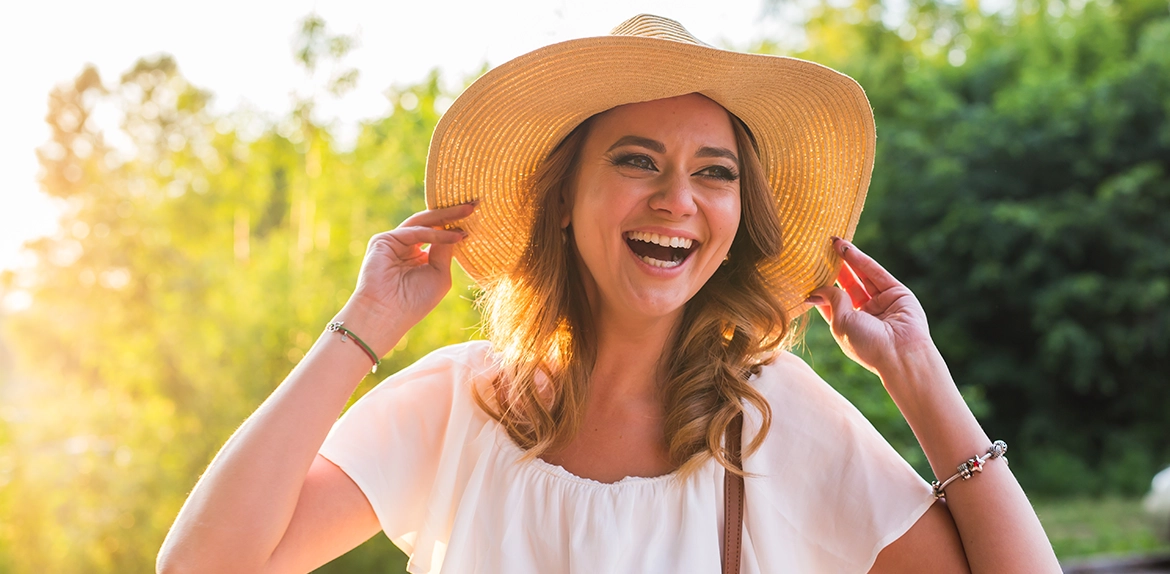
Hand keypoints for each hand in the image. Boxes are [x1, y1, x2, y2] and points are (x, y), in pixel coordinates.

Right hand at [341, 203, 475, 353]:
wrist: (388, 313)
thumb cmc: (415, 301)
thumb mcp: (439, 275)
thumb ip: (446, 251)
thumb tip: (456, 229)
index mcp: (419, 256)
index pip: (439, 234)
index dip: (456, 225)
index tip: (478, 216)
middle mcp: (406, 246)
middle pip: (432, 223)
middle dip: (453, 214)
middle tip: (474, 204)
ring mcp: (394, 241)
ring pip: (423, 222)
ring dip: (447, 216)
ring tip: (469, 211)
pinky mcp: (384, 240)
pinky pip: (416, 232)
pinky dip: (436, 233)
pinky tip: (455, 236)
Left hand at [806, 238, 934, 378]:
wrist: (900, 354)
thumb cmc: (867, 344)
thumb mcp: (841, 322)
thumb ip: (832, 299)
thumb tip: (818, 287)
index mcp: (849, 326)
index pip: (832, 302)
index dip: (821, 285)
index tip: (807, 270)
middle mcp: (865, 314)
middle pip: (847, 286)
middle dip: (834, 268)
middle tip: (820, 249)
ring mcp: (882, 303)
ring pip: (862, 276)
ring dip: (847, 259)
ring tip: (832, 241)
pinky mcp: (897, 293)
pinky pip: (876, 273)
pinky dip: (861, 260)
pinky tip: (847, 249)